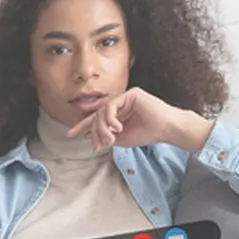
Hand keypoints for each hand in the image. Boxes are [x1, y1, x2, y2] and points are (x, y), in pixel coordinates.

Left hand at [65, 88, 214, 152]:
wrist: (167, 129)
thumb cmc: (149, 133)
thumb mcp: (123, 139)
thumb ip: (107, 136)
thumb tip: (90, 136)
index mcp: (118, 113)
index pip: (97, 118)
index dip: (83, 126)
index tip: (70, 135)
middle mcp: (120, 103)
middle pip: (98, 115)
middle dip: (94, 130)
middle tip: (97, 144)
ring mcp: (126, 97)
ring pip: (103, 110)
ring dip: (102, 127)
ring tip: (110, 139)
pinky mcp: (131, 94)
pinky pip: (112, 105)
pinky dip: (111, 118)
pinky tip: (117, 128)